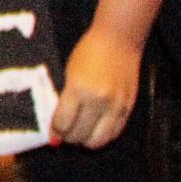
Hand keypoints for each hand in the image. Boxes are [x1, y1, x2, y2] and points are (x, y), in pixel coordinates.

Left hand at [49, 28, 142, 148]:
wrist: (118, 40)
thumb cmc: (88, 52)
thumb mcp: (68, 72)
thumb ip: (63, 99)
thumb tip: (56, 126)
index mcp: (78, 89)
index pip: (63, 123)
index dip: (55, 131)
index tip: (52, 131)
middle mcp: (98, 100)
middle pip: (80, 135)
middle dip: (68, 138)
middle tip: (64, 134)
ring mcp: (116, 106)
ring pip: (99, 140)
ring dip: (86, 141)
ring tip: (80, 133)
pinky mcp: (128, 108)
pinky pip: (115, 133)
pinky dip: (103, 136)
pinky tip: (95, 129)